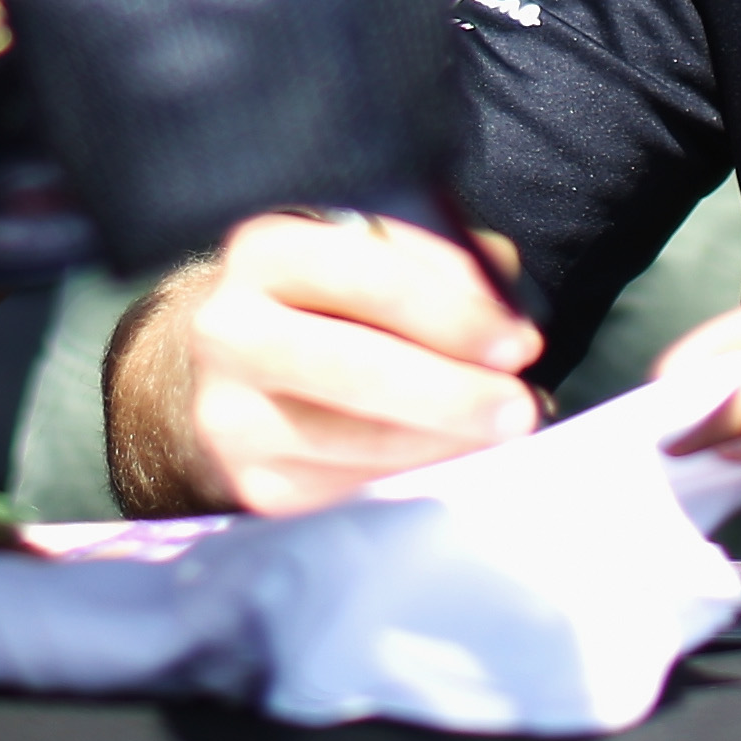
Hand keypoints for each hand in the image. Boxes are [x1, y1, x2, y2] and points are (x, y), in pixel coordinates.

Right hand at [167, 212, 542, 513]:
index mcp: (266, 251)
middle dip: (452, 393)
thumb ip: (440, 260)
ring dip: (446, 442)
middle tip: (521, 407)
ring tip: (500, 435)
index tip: (519, 343)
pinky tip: (452, 461)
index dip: (452, 313)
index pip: (367, 276)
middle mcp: (230, 331)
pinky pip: (351, 489)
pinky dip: (414, 478)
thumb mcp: (368, 251)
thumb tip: (505, 296)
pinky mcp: (253, 484)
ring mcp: (232, 416)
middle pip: (355, 368)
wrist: (219, 369)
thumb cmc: (323, 299)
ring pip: (358, 442)